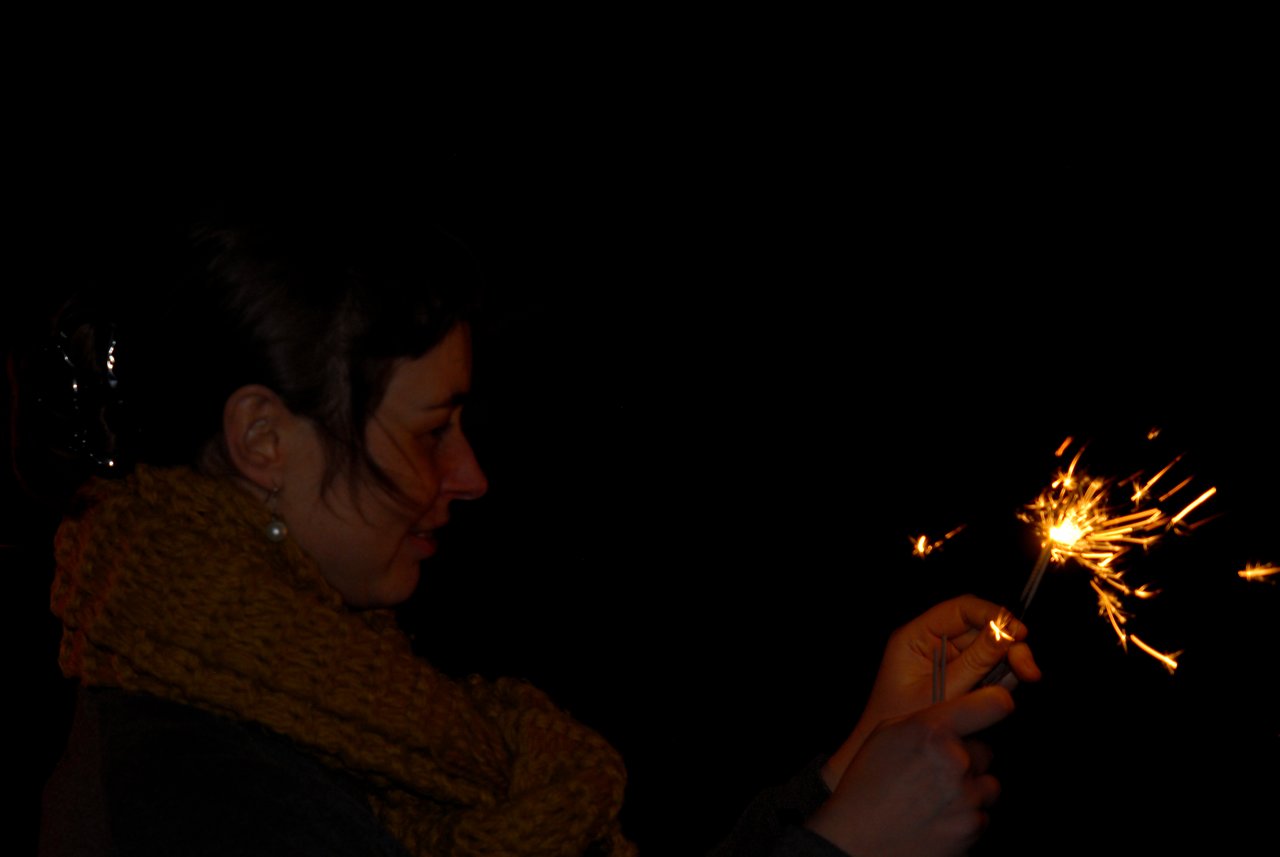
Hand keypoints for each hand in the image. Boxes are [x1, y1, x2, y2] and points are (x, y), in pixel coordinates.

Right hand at [806, 687, 1013, 856]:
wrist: (856, 840)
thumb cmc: (865, 786)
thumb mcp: (885, 735)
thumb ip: (925, 721)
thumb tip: (957, 714)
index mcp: (931, 731)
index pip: (990, 704)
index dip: (995, 703)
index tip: (996, 704)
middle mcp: (954, 760)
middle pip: (985, 751)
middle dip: (967, 759)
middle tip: (936, 772)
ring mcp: (965, 796)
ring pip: (987, 785)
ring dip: (968, 790)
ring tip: (935, 798)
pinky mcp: (971, 827)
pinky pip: (981, 815)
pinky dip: (964, 817)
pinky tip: (936, 818)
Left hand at [823, 595, 1039, 788]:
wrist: (890, 762)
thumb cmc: (904, 727)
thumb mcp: (940, 693)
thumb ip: (974, 663)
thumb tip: (1008, 634)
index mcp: (916, 636)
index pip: (961, 609)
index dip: (993, 615)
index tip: (1019, 633)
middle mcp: (932, 643)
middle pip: (981, 628)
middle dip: (1010, 645)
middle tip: (1029, 671)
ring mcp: (947, 661)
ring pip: (991, 650)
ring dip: (1010, 664)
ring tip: (1021, 682)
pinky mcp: (960, 680)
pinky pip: (989, 671)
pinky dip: (1003, 680)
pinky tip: (1006, 693)